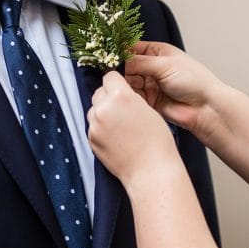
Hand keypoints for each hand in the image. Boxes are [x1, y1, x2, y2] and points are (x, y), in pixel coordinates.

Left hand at [88, 71, 178, 185]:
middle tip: (123, 109)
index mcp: (120, 96)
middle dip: (108, 97)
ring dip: (103, 112)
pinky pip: (93, 126)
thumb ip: (130, 98)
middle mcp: (103, 108)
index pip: (109, 77)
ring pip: (94, 110)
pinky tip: (116, 137)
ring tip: (121, 125)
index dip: (117, 83)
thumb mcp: (147, 109)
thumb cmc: (156, 141)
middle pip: (99, 92)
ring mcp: (95, 125)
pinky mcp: (91, 140)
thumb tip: (120, 94)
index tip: (121, 88)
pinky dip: (101, 128)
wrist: (151, 170)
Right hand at [124, 41, 224, 139]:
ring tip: (123, 86)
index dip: (121, 52)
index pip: (133, 48)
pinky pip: (132, 97)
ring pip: (128, 82)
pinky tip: (129, 96)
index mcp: (158, 52)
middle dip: (121, 70)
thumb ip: (139, 62)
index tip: (108, 56)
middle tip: (114, 74)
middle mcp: (152, 67)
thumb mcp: (165, 65)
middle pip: (127, 66)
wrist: (205, 108)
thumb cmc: (194, 81)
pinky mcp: (148, 101)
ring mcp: (150, 84)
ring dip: (124, 84)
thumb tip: (118, 61)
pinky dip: (129, 96)